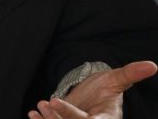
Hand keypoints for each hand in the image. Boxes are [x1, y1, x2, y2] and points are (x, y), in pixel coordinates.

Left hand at [27, 61, 157, 118]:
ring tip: (39, 107)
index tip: (55, 101)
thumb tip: (152, 65)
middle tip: (47, 103)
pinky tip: (33, 114)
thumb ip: (130, 74)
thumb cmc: (106, 87)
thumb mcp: (116, 79)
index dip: (71, 114)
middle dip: (58, 118)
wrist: (93, 93)